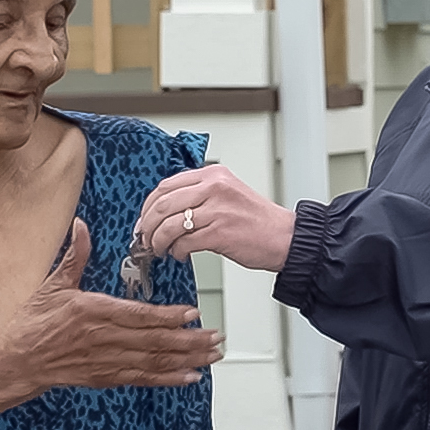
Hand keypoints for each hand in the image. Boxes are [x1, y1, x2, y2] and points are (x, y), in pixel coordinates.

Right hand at [0, 219, 223, 394]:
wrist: (16, 363)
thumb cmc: (32, 323)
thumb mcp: (53, 285)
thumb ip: (76, 256)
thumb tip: (82, 225)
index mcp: (92, 311)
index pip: (138, 315)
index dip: (168, 316)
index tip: (192, 313)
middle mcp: (102, 338)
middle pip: (153, 341)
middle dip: (189, 341)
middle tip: (216, 337)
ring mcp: (105, 361)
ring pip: (153, 362)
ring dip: (185, 359)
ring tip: (211, 355)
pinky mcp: (105, 378)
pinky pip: (142, 379)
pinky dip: (168, 379)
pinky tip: (189, 376)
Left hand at [136, 165, 295, 271]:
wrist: (285, 238)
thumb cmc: (257, 221)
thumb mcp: (227, 194)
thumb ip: (199, 195)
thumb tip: (164, 210)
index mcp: (213, 174)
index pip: (166, 186)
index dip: (148, 207)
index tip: (143, 221)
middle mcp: (214, 187)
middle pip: (162, 204)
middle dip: (148, 226)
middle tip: (145, 239)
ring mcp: (217, 209)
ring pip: (170, 225)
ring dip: (159, 242)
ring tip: (160, 250)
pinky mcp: (220, 232)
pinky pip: (184, 243)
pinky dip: (176, 252)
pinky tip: (179, 254)